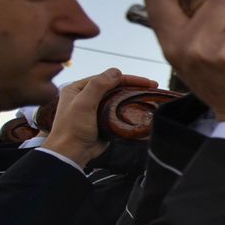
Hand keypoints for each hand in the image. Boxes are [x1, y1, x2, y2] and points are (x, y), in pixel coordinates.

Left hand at [41, 69, 157, 164]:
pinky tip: (142, 108)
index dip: (127, 78)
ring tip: (150, 96)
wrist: (71, 153)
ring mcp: (95, 109)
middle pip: (114, 87)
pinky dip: (130, 108)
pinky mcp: (103, 121)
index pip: (106, 78)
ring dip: (133, 97)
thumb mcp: (83, 103)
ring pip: (118, 98)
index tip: (147, 82)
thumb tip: (116, 71)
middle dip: (133, 86)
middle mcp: (86, 96)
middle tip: (153, 87)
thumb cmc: (73, 128)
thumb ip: (98, 86)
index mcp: (77, 88)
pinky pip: (119, 111)